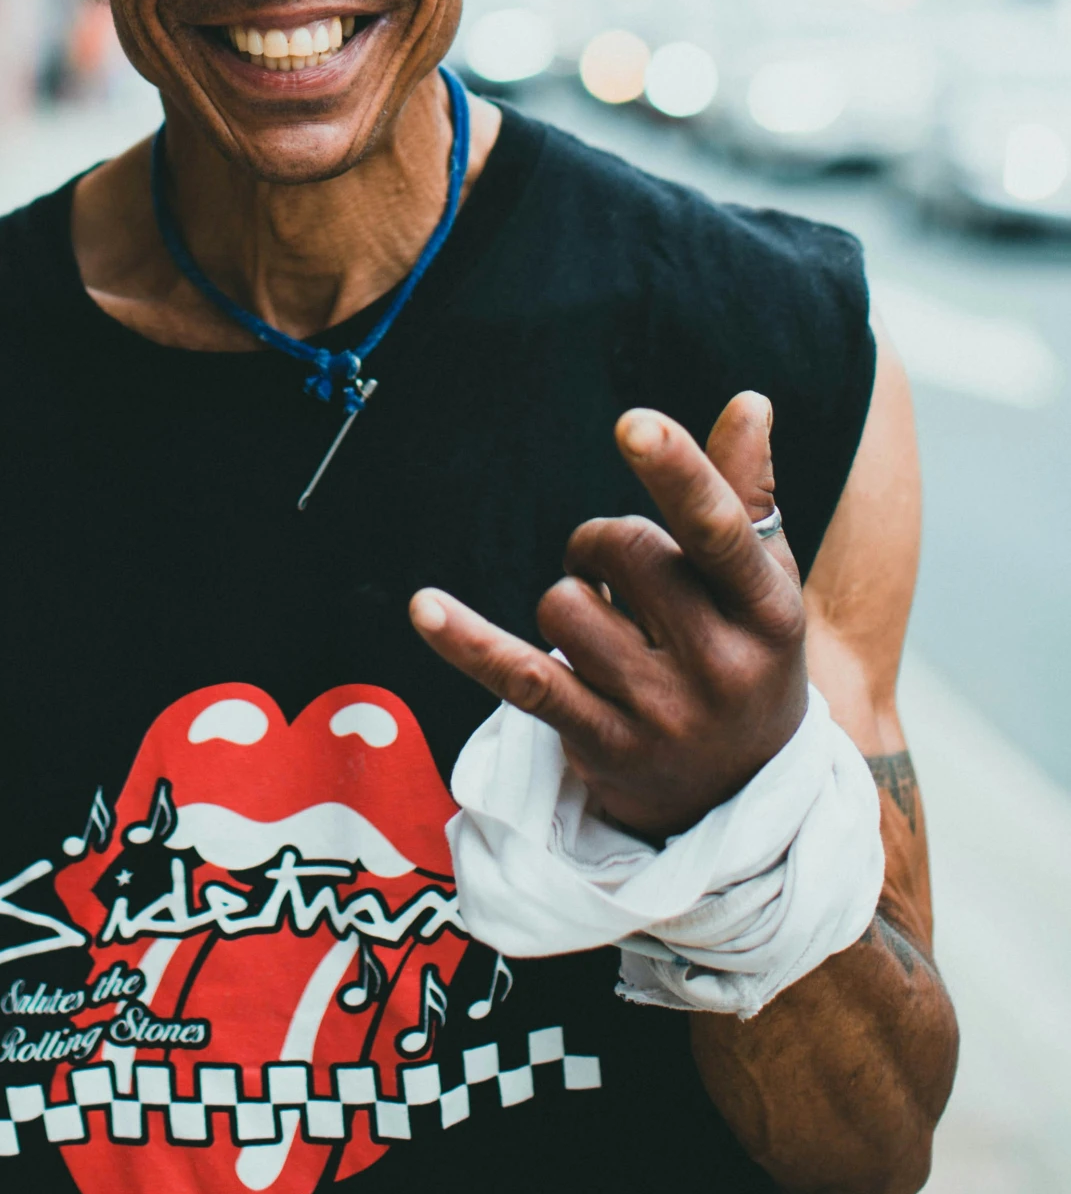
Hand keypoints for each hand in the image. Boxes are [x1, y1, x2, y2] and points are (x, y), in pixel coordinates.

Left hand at [410, 392, 807, 842]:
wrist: (741, 792)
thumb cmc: (744, 653)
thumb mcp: (761, 582)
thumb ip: (744, 492)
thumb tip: (750, 401)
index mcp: (768, 610)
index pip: (719, 529)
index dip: (677, 471)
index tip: (634, 423)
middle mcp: (721, 666)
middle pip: (623, 551)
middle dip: (603, 544)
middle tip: (620, 578)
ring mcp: (661, 715)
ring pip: (564, 606)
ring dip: (567, 601)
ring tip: (606, 632)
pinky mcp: (602, 746)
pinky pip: (521, 679)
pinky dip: (467, 642)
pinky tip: (423, 607)